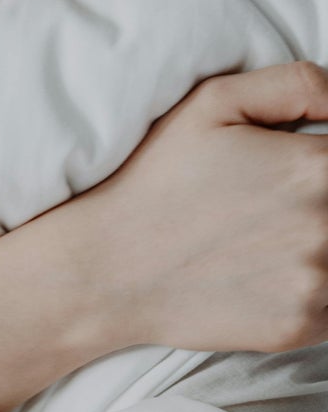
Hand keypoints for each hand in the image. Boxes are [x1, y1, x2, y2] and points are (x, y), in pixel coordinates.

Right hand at [77, 60, 327, 353]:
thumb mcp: (213, 102)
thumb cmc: (156, 180)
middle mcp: (327, 227)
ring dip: (319, 248)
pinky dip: (310, 290)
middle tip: (271, 210)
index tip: (295, 177)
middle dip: (320, 205)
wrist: (105, 269)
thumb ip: (299, 85)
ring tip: (267, 240)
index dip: (324, 162)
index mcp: (316, 167)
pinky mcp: (301, 326)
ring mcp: (316, 283)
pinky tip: (266, 274)